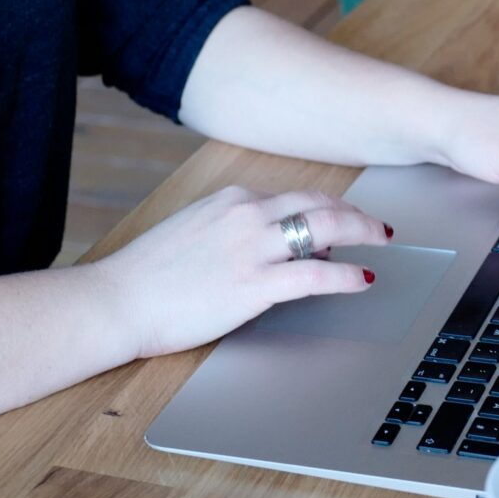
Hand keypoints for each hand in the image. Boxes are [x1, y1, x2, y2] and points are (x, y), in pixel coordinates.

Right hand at [91, 186, 384, 358]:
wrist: (118, 300)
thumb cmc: (147, 274)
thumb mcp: (193, 231)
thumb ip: (232, 229)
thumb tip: (269, 241)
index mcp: (232, 199)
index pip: (294, 197)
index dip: (326, 208)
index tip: (342, 218)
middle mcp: (246, 214)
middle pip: (319, 204)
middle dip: (355, 214)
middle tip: (377, 225)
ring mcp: (252, 248)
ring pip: (327, 229)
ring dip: (362, 233)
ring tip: (380, 242)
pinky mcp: (254, 285)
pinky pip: (317, 276)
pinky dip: (347, 276)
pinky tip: (362, 279)